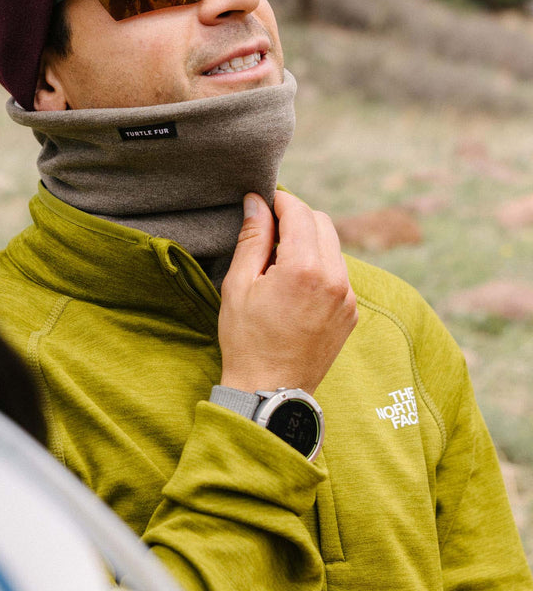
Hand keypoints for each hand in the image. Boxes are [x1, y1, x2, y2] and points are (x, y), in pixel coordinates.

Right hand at [218, 191, 357, 395]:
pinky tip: (294, 284)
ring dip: (309, 241)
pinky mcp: (351, 312)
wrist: (270, 391)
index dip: (279, 200)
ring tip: (278, 261)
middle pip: (322, 223)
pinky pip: (339, 272)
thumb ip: (252, 238)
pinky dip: (319, 265)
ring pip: (333, 246)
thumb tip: (256, 202)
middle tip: (267, 230)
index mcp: (304, 269)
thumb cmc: (246, 339)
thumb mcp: (239, 284)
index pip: (299, 212)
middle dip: (296, 218)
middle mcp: (335, 278)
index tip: (261, 202)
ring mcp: (348, 297)